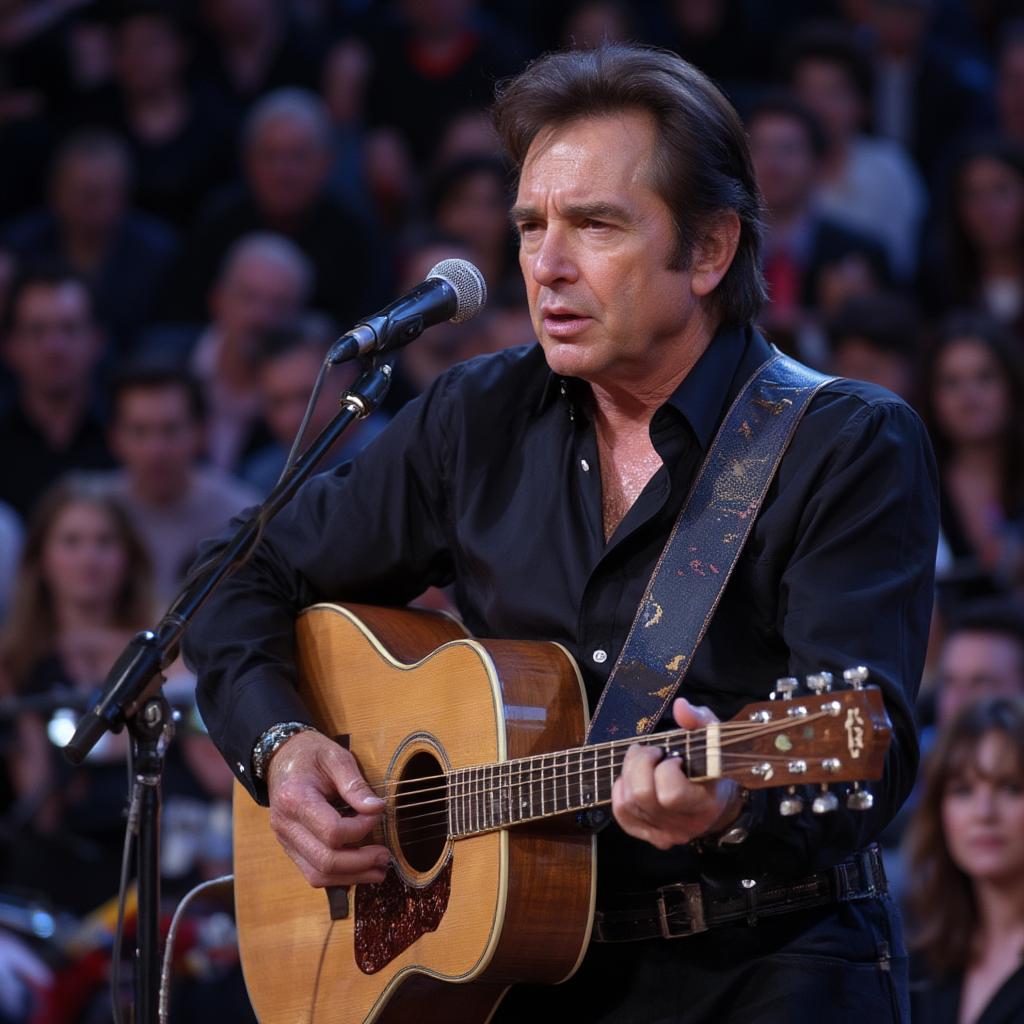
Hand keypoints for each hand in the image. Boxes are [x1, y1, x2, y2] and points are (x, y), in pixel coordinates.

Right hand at [266, 730, 390, 887]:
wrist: (281, 757)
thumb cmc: (311, 754)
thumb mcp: (336, 757)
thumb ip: (356, 784)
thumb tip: (376, 809)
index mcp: (295, 799)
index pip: (332, 831)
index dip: (361, 828)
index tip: (377, 814)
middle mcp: (286, 825)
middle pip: (325, 860)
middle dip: (360, 863)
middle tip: (385, 856)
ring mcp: (285, 840)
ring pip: (318, 875)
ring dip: (352, 876)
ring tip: (378, 870)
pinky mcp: (291, 848)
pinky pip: (313, 872)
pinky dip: (338, 876)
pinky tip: (359, 869)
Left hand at [611, 698, 741, 850]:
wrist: (718, 800)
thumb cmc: (713, 764)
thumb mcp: (712, 737)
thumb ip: (699, 720)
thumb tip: (680, 707)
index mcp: (705, 804)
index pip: (671, 794)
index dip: (665, 769)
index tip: (673, 756)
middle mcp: (685, 825)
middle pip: (642, 796)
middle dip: (640, 765)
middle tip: (652, 752)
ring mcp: (666, 834)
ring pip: (628, 803)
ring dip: (628, 773)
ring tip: (643, 760)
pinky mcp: (650, 835)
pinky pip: (622, 814)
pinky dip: (621, 791)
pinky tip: (632, 778)